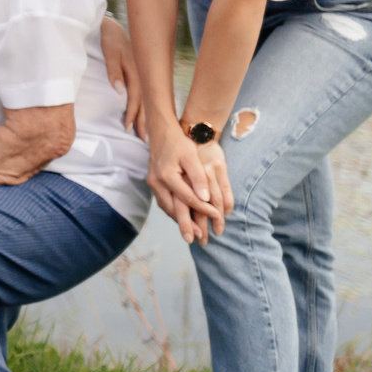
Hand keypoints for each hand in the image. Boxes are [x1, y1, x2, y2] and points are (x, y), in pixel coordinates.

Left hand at [99, 17, 143, 136]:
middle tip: (144, 140)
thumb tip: (119, 91)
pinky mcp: (138, 72)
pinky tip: (146, 114)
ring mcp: (141, 73)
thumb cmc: (108, 36)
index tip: (129, 129)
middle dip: (144, 121)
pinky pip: (143, 93)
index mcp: (134, 70)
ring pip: (145, 99)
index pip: (134, 97)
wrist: (112, 23)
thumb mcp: (109, 50)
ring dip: (146, 116)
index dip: (132, 113)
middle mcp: (140, 74)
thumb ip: (114, 70)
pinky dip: (145, 106)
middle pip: (144, 102)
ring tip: (146, 133)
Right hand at [146, 128, 229, 243]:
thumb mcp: (191, 156)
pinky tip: (181, 216)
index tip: (217, 217)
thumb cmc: (179, 142)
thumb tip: (205, 198)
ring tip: (190, 232)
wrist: (161, 131)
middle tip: (195, 239)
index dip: (204, 210)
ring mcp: (153, 183)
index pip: (188, 199)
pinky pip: (164, 202)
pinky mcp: (154, 183)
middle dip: (185, 225)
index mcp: (167, 176)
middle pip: (174, 209)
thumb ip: (198, 177)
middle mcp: (157, 182)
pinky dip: (173, 211)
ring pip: (167, 207)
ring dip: (178, 220)